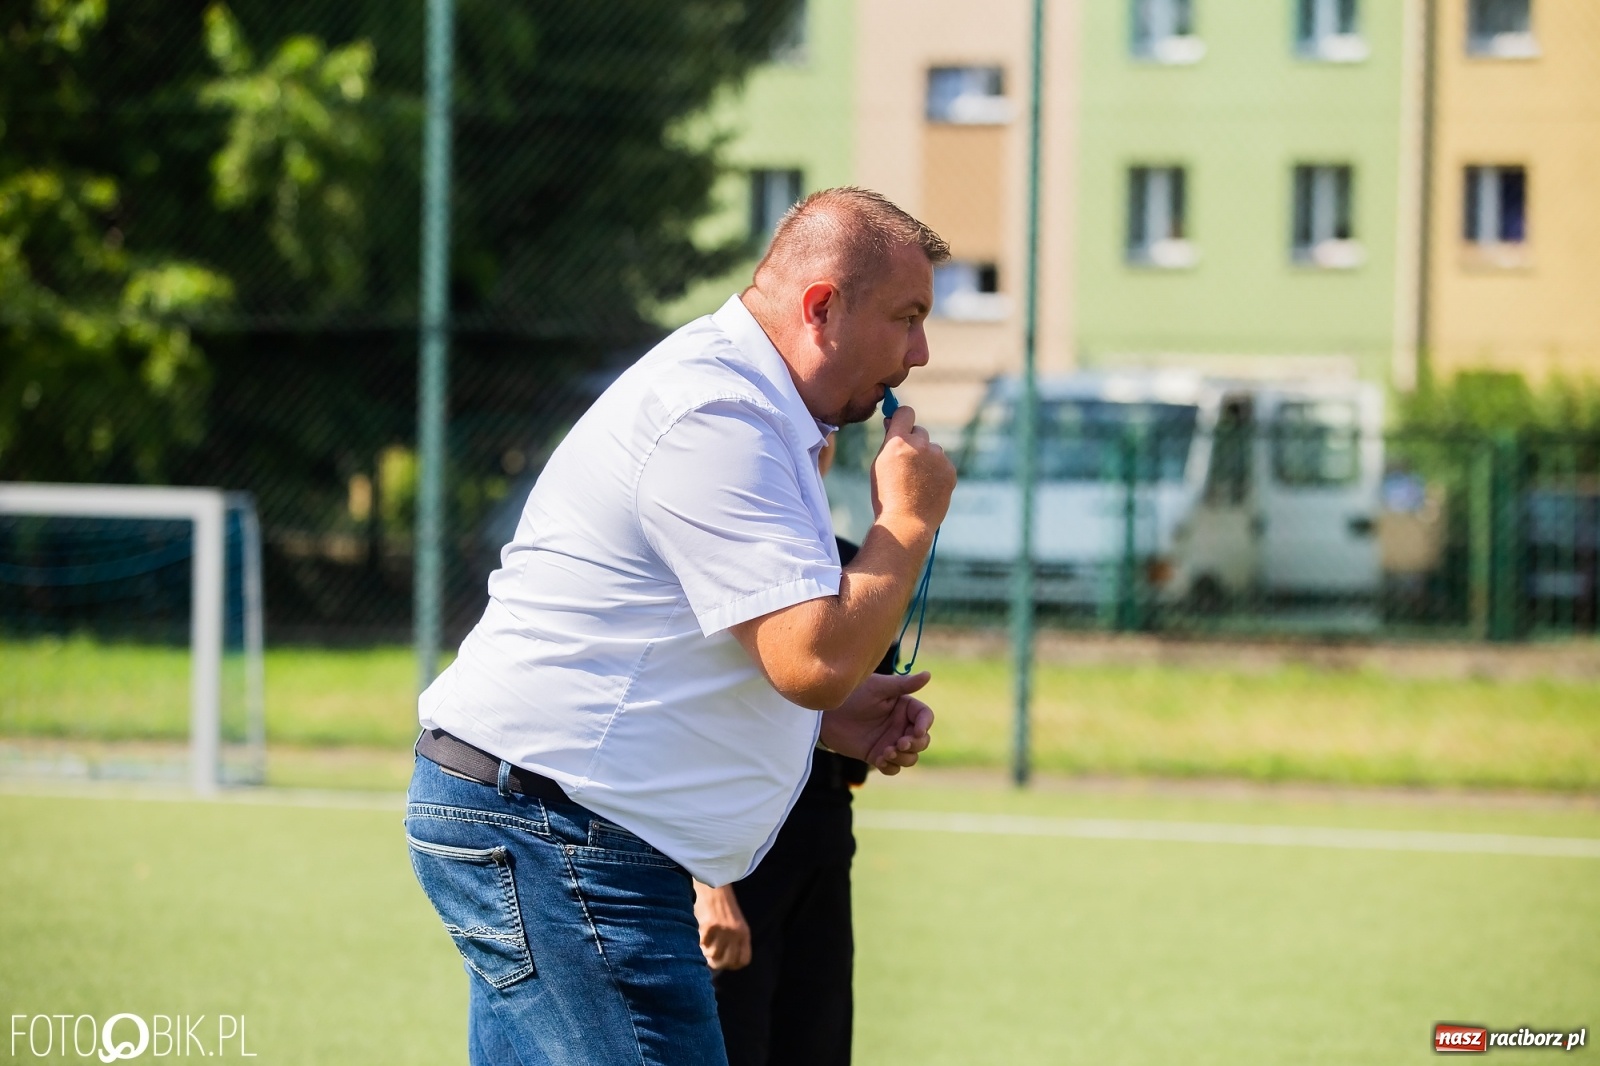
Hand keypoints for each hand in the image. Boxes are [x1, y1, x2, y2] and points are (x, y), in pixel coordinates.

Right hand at [693, 882, 750, 971]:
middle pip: (727, 961)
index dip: (732, 964)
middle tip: (709, 955)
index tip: (723, 960)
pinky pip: (702, 945)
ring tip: (704, 943)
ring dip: (706, 952)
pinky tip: (700, 934)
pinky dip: (699, 943)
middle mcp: (735, 934)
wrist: (713, 887)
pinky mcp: (709, 927)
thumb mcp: (735, 924)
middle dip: (717, 962)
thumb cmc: (722, 907)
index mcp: (744, 933)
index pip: (743, 961)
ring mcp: (722, 930)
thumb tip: (719, 963)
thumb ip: (733, 942)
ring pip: (713, 955)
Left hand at [819, 671, 933, 774]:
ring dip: (904, 758)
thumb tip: (928, 675)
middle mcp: (901, 725)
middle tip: (900, 743)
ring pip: (910, 757)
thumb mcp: (878, 688)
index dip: (925, 725)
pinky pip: (893, 768)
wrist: (826, 714)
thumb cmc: (852, 694)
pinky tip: (880, 759)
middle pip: (922, 741)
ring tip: (887, 752)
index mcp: (904, 707)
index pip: (925, 717)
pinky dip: (890, 767)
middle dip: (915, 745)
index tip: (917, 731)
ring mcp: (890, 741)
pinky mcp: (877, 755)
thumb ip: (903, 685)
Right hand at [870, 404, 955, 536]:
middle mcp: (920, 445)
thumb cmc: (887, 496)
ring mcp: (938, 458)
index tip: (900, 424)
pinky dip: (936, 472)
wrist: (906, 522)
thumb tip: (893, 422)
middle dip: (914, 443)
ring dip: (926, 459)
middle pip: (920, 432)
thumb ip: (889, 441)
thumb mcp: (880, 465)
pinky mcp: (950, 471)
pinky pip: (943, 464)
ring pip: (932, 450)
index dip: (902, 417)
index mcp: (898, 442)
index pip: (906, 412)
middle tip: (906, 464)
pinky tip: (927, 488)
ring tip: (916, 482)